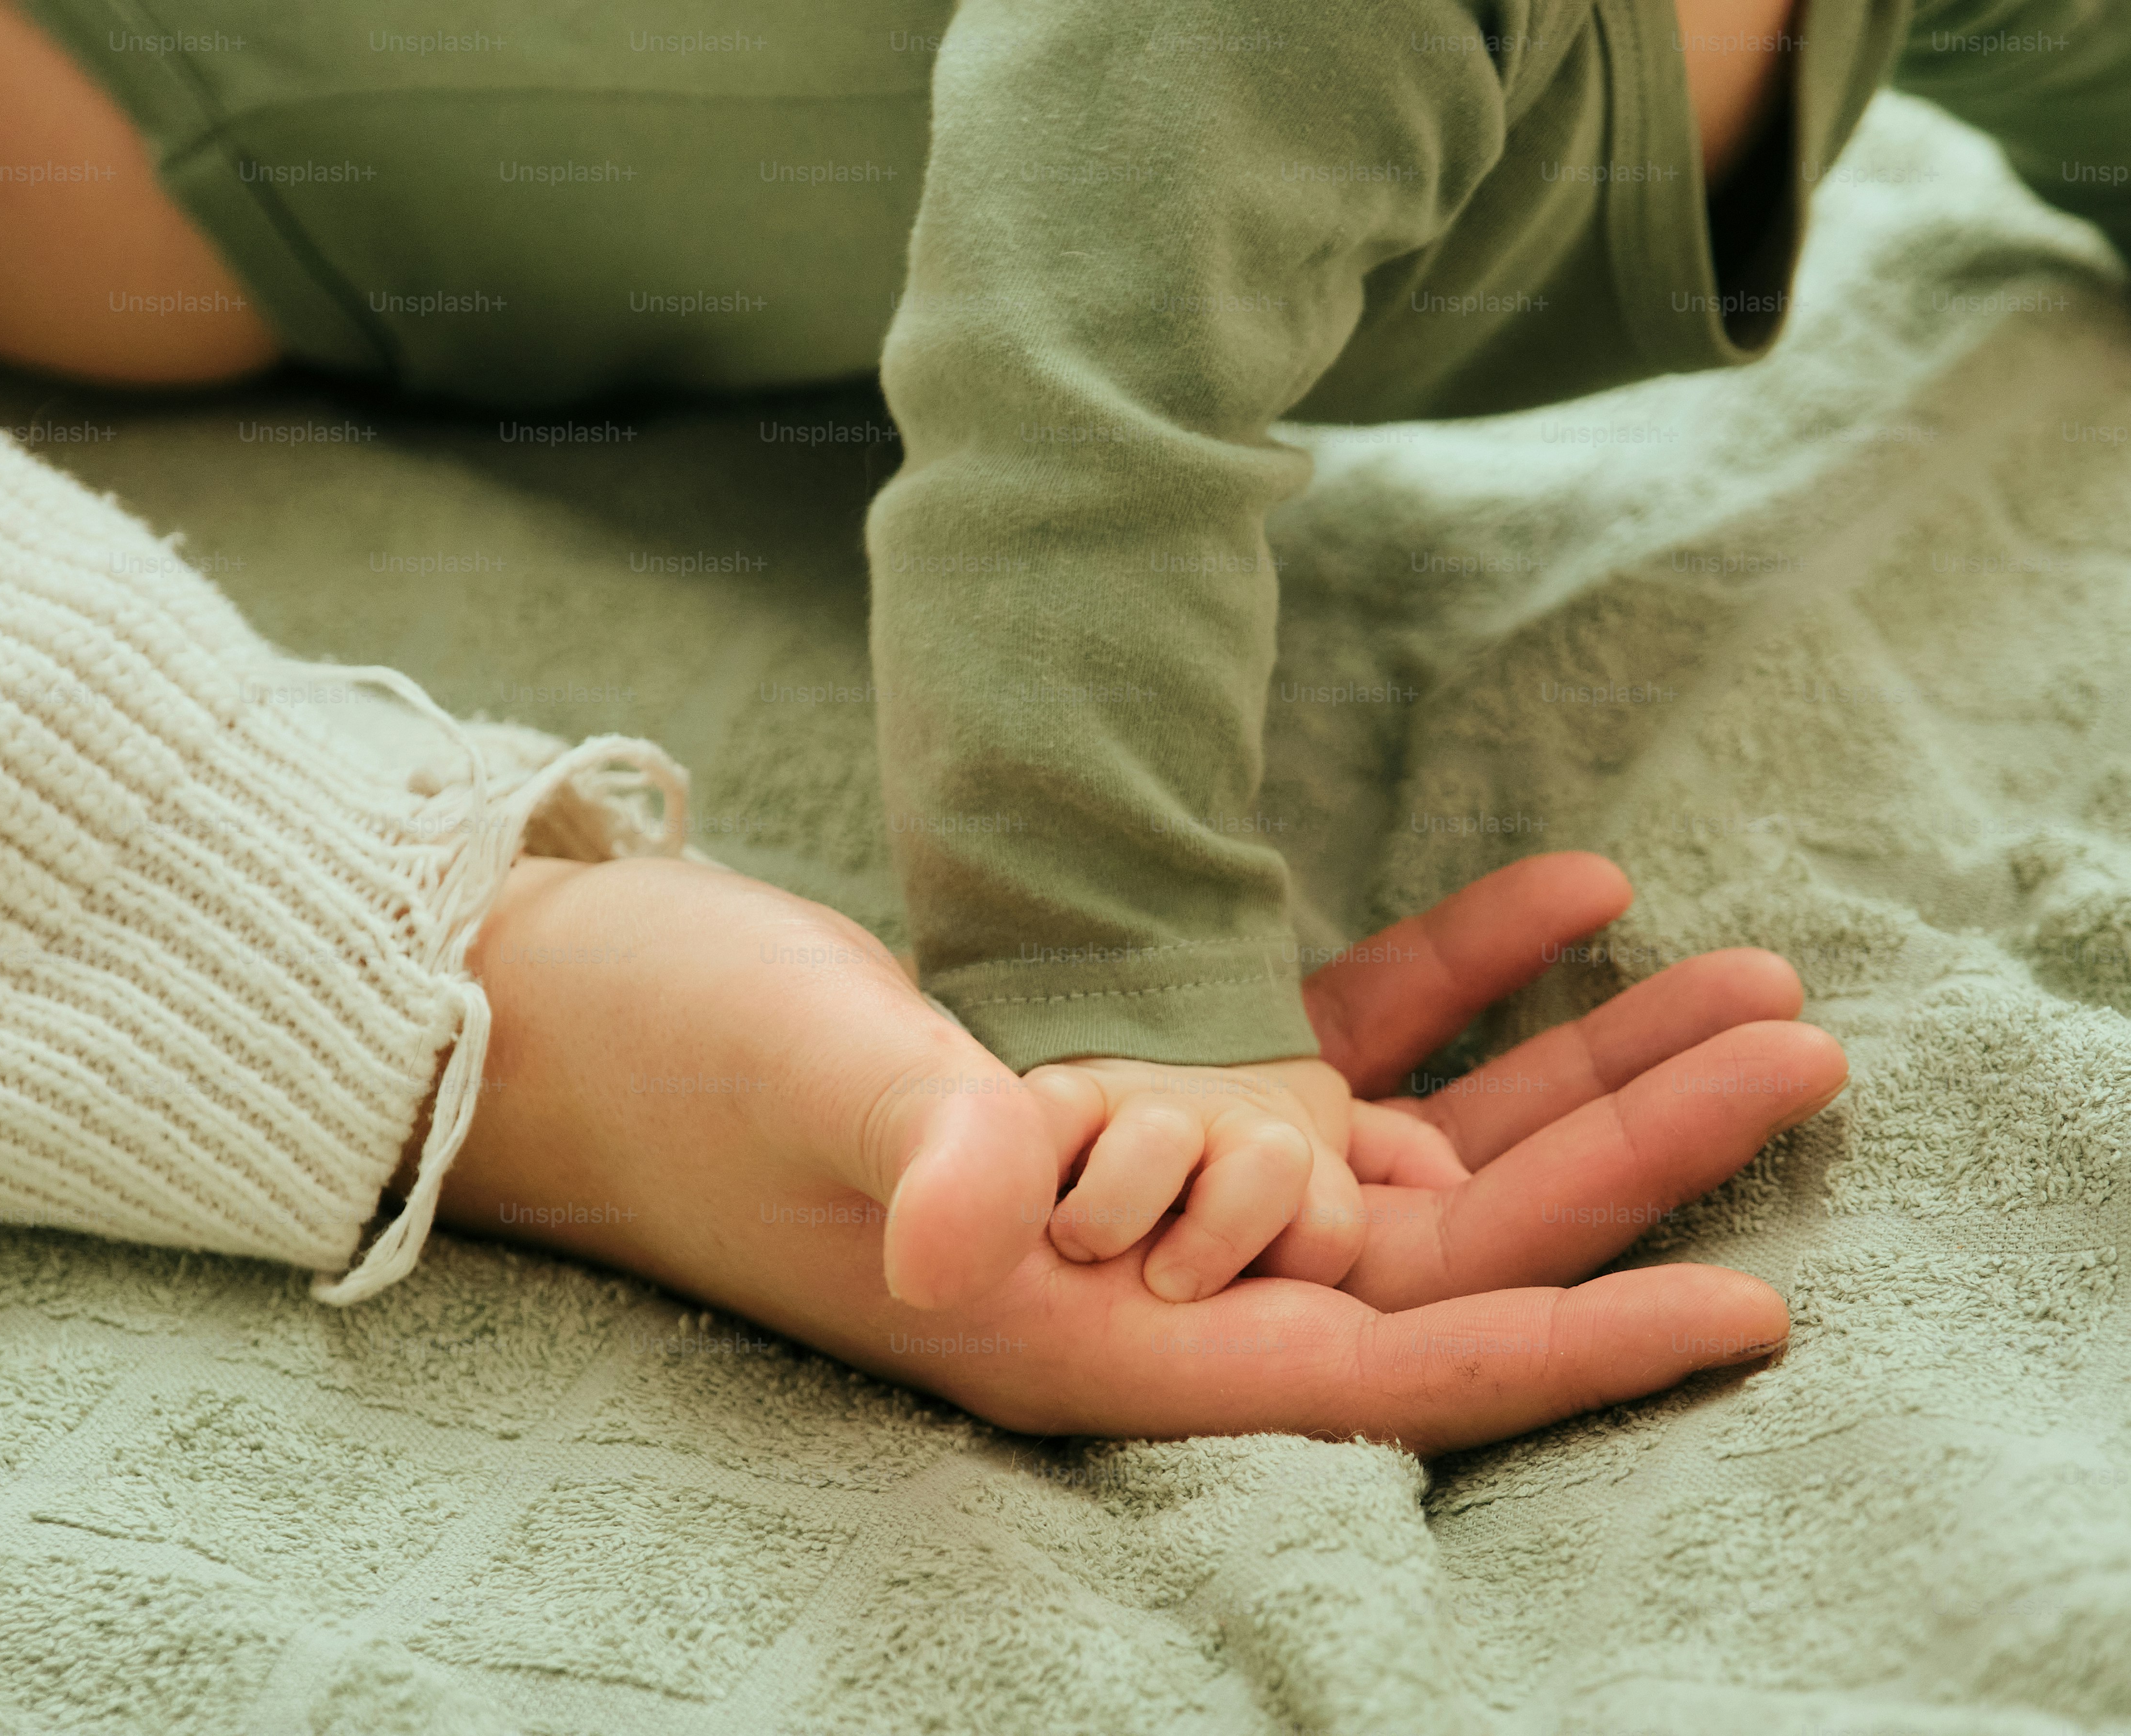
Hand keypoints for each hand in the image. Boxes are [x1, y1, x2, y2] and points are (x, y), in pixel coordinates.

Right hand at [444, 848, 1847, 1451]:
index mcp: (1073, 1335)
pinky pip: (1317, 1049)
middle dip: (1621, 1164)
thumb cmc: (663, 1064)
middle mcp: (1128, 1285)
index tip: (1745, 1307)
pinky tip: (1559, 896)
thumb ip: (919, 1145)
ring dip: (1564, 1071)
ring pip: (1404, 1150)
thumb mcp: (798, 1084)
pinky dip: (1437, 984)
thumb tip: (979, 1224)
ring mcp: (1132, 1188)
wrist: (564, 1006)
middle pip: (1434, 1250)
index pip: (1367, 1370)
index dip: (1560, 1346)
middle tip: (1798, 1054)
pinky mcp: (1111, 1084)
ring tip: (1732, 979)